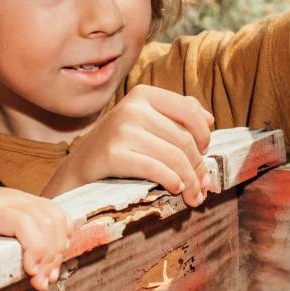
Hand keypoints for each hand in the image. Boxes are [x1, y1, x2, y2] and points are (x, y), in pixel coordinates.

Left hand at [0, 181, 75, 290]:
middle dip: (50, 256)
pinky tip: (55, 258)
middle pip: (45, 220)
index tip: (31, 274)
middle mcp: (8, 199)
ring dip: (59, 248)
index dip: (35, 247)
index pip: (22, 221)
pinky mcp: (29, 201)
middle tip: (40, 285)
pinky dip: (63, 235)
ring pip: (56, 216)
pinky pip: (57, 213)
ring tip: (48, 276)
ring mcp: (21, 198)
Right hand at [45, 85, 213, 202]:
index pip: (190, 110)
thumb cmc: (119, 147)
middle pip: (184, 139)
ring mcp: (121, 130)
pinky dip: (173, 182)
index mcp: (143, 94)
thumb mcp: (145, 123)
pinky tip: (176, 189)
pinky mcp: (113, 154)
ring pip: (174, 156)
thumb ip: (176, 115)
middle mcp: (132, 107)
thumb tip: (209, 119)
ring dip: (191, 181)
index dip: (204, 135)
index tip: (204, 153)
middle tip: (204, 186)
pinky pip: (156, 169)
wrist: (80, 170)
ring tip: (195, 196)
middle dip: (199, 167)